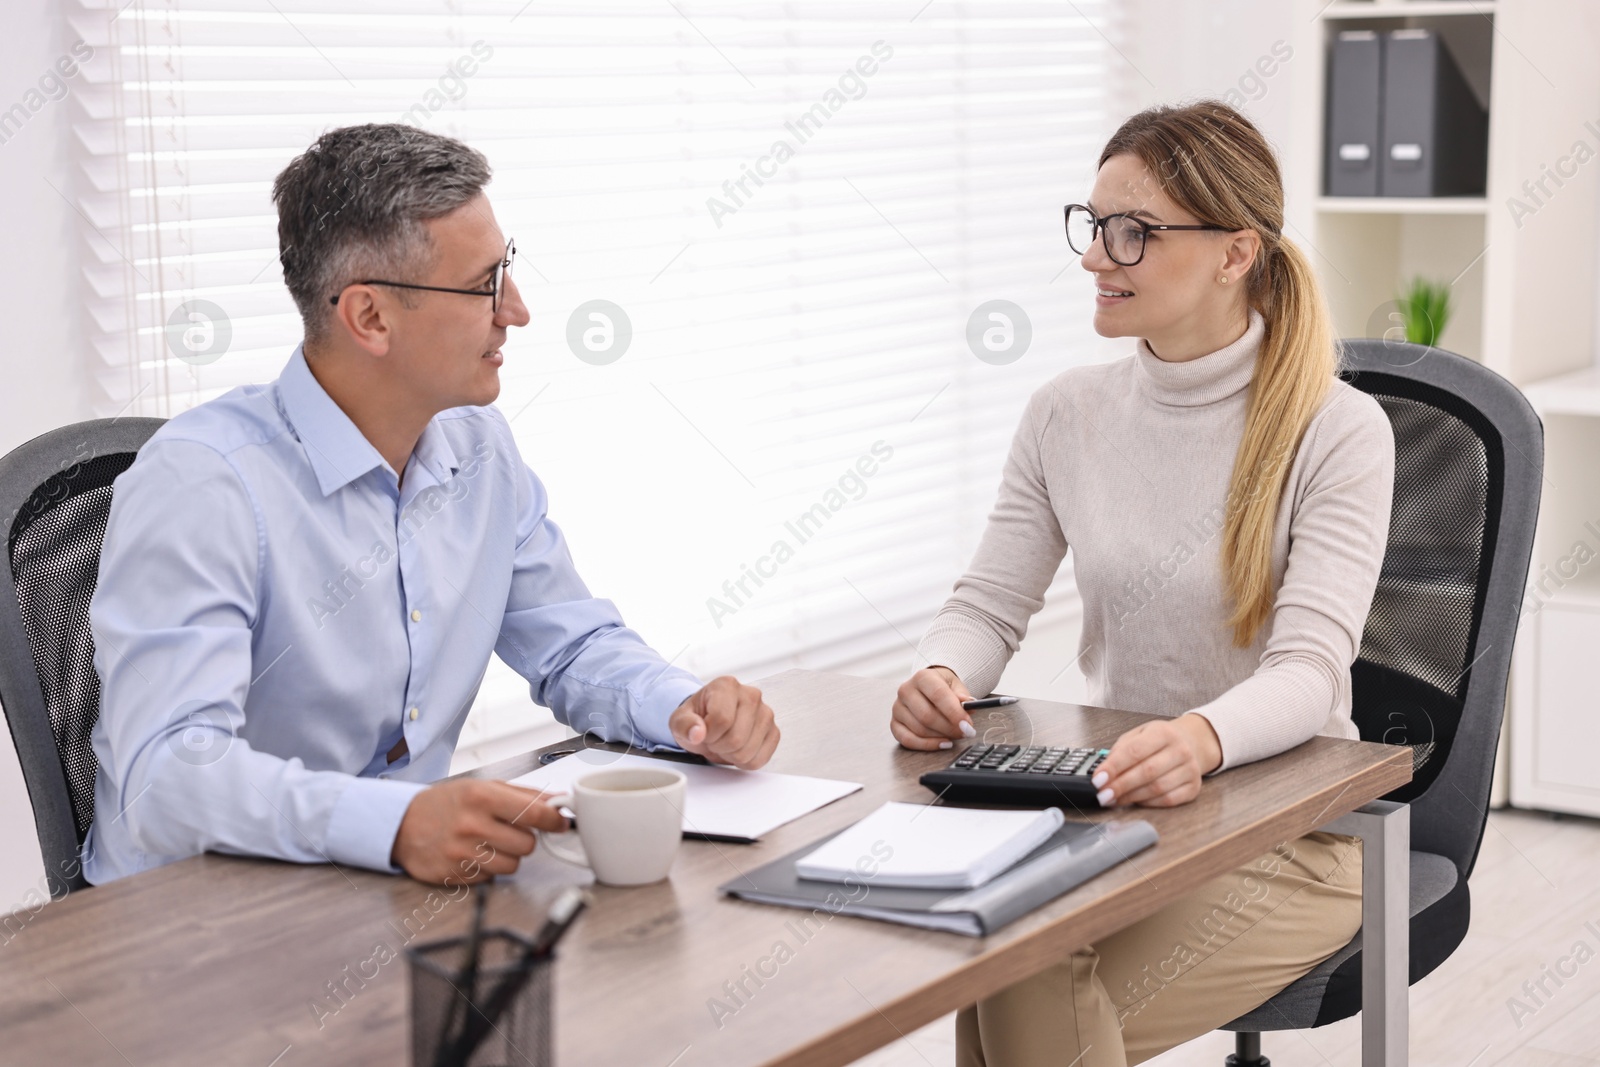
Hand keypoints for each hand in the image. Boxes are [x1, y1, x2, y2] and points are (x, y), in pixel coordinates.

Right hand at [391, 779, 569, 885]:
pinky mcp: (455, 876)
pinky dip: (488, 868)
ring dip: (508, 855)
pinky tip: (472, 854)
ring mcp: (462, 854)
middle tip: (508, 830)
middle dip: (524, 838)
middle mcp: (472, 825)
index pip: (535, 813)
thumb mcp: (482, 787)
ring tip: (488, 842)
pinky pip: (491, 878)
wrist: (402, 825)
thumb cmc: (446, 803)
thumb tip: (558, 803)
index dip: (554, 820)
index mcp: (482, 797)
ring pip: (513, 865)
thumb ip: (523, 795)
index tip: (561, 822)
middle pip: (527, 844)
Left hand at [669, 675, 779, 769]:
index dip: (708, 735)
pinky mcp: (774, 731)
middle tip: (713, 739)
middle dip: (718, 746)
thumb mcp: (680, 720)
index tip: (703, 732)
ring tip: (724, 742)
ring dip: (730, 755)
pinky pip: (760, 759)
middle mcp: (751, 695)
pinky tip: (737, 749)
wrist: (710, 723)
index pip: (722, 719)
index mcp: (727, 685)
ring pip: (747, 751)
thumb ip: (684, 724)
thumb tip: (697, 733)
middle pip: (736, 738)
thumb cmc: (697, 718)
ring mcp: (766, 713)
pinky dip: (744, 761)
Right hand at [891, 666, 975, 749]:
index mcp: (922, 677)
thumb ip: (963, 696)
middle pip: (927, 715)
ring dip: (940, 736)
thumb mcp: (956, 686)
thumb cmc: (943, 687)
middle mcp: (906, 691)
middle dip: (949, 728)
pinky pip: (907, 740)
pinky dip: (927, 745)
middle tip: (965, 732)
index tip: (967, 725)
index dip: (954, 713)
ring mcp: (897, 708)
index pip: (938, 695)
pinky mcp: (894, 723)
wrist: (928, 687)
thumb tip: (968, 704)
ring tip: (955, 735)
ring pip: (919, 729)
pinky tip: (942, 743)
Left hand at [1092, 714, 1222, 807]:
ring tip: (1114, 799)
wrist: (1191, 742)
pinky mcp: (1194, 787)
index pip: (1135, 751)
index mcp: (1163, 732)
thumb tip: (1103, 773)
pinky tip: (1135, 801)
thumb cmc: (1159, 740)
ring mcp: (1190, 770)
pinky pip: (1168, 800)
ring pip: (1157, 788)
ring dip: (1131, 797)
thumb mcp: (1138, 735)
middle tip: (1102, 795)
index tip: (1098, 779)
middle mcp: (1180, 750)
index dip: (1114, 767)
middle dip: (1120, 786)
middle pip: (1147, 772)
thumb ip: (1120, 751)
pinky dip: (1148, 803)